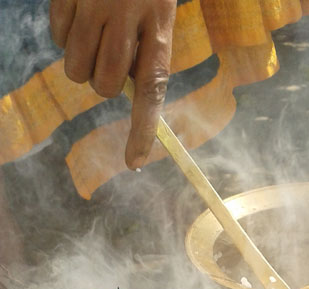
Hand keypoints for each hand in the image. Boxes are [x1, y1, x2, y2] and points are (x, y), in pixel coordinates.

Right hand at [50, 0, 176, 168]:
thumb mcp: (161, 13)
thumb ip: (148, 53)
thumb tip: (131, 93)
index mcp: (159, 26)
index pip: (151, 90)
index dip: (142, 130)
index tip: (134, 162)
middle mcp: (126, 18)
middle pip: (104, 85)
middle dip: (105, 83)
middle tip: (112, 58)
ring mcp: (92, 5)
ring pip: (77, 69)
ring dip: (84, 63)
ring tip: (97, 36)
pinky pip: (58, 39)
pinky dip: (67, 37)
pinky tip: (82, 16)